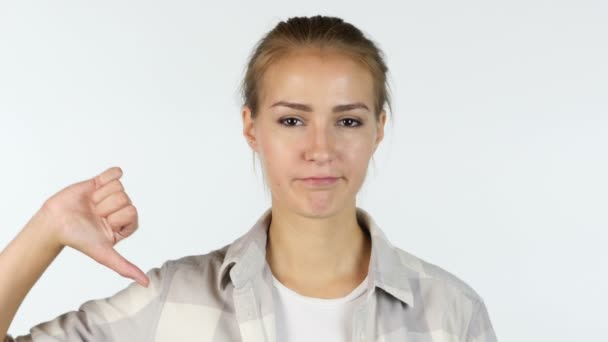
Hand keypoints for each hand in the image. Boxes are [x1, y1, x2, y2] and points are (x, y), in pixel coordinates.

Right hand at [41, 166, 148, 286]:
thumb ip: (125, 267)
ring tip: (90, 205)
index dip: (114, 216)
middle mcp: (121, 210)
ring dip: (100, 195)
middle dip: (105, 206)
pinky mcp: (101, 182)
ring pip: (118, 186)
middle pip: (124, 198)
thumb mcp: (104, 254)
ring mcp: (111, 195)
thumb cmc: (79, 239)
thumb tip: (146, 284)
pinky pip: (115, 172)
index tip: (102, 224)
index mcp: (125, 224)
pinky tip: (96, 188)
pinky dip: (107, 176)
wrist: (55, 223)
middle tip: (94, 214)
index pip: (131, 211)